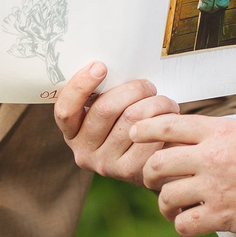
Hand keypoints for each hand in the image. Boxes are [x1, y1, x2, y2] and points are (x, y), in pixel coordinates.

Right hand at [52, 62, 178, 183]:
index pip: (65, 110)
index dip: (80, 85)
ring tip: (165, 102)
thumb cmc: (132, 126)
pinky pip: (149, 136)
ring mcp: (105, 164)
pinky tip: (169, 119)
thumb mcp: (112, 112)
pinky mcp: (129, 172)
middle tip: (148, 86)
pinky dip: (164, 121)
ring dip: (155, 103)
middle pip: (105, 109)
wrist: (159, 163)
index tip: (101, 66)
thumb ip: (105, 94)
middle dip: (133, 89)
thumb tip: (114, 65)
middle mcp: (83, 152)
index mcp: (72, 132)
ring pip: (131, 119)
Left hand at [134, 114, 235, 236]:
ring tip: (174, 207)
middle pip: (157, 162)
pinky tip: (193, 224)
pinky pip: (185, 224)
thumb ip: (229, 132)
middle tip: (154, 181)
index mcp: (221, 130)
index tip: (134, 134)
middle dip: (149, 173)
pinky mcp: (224, 216)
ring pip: (166, 196)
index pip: (167, 124)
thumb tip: (210, 133)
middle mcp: (212, 156)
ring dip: (166, 203)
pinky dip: (183, 225)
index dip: (144, 129)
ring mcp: (216, 187)